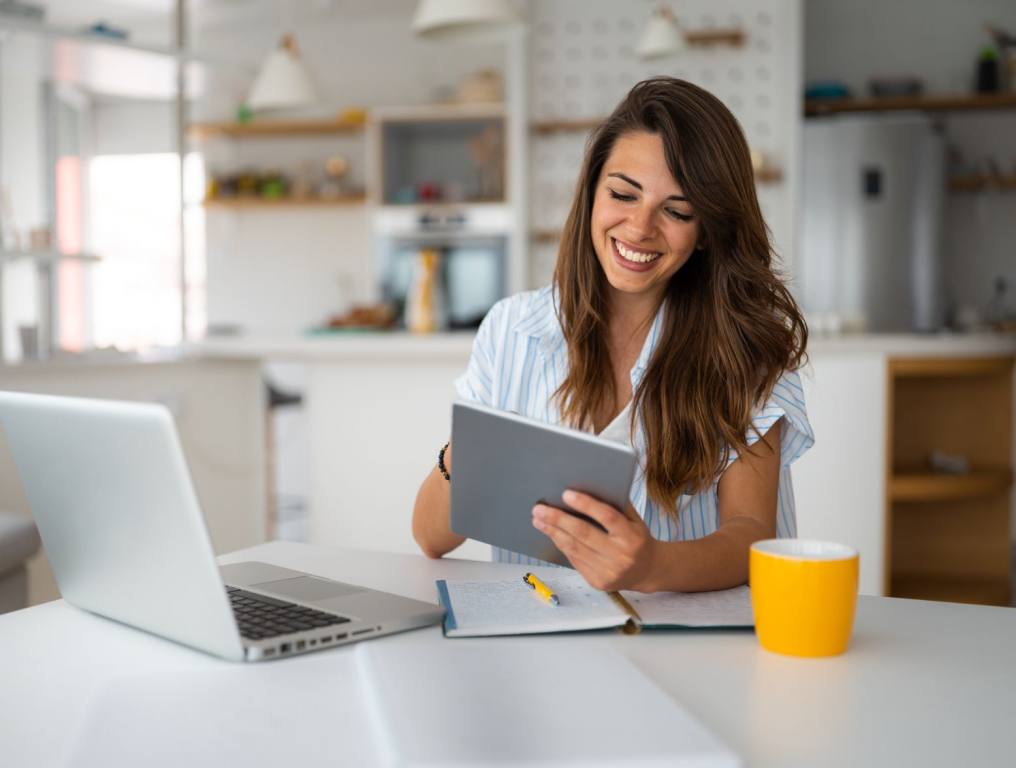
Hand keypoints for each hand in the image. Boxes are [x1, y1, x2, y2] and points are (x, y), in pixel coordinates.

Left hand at [532, 489, 658, 591]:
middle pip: (583, 533)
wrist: (647, 571)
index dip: (586, 505)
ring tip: (538, 520)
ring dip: (553, 532)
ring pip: (574, 548)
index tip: (566, 494)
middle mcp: (621, 555)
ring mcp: (609, 571)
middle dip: (558, 519)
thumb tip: (585, 488)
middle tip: (539, 508)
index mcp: (632, 536)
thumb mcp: (634, 520)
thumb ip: (615, 506)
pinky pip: (574, 560)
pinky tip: (552, 534)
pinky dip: (561, 545)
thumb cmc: (636, 539)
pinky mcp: (598, 582)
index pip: (607, 516)